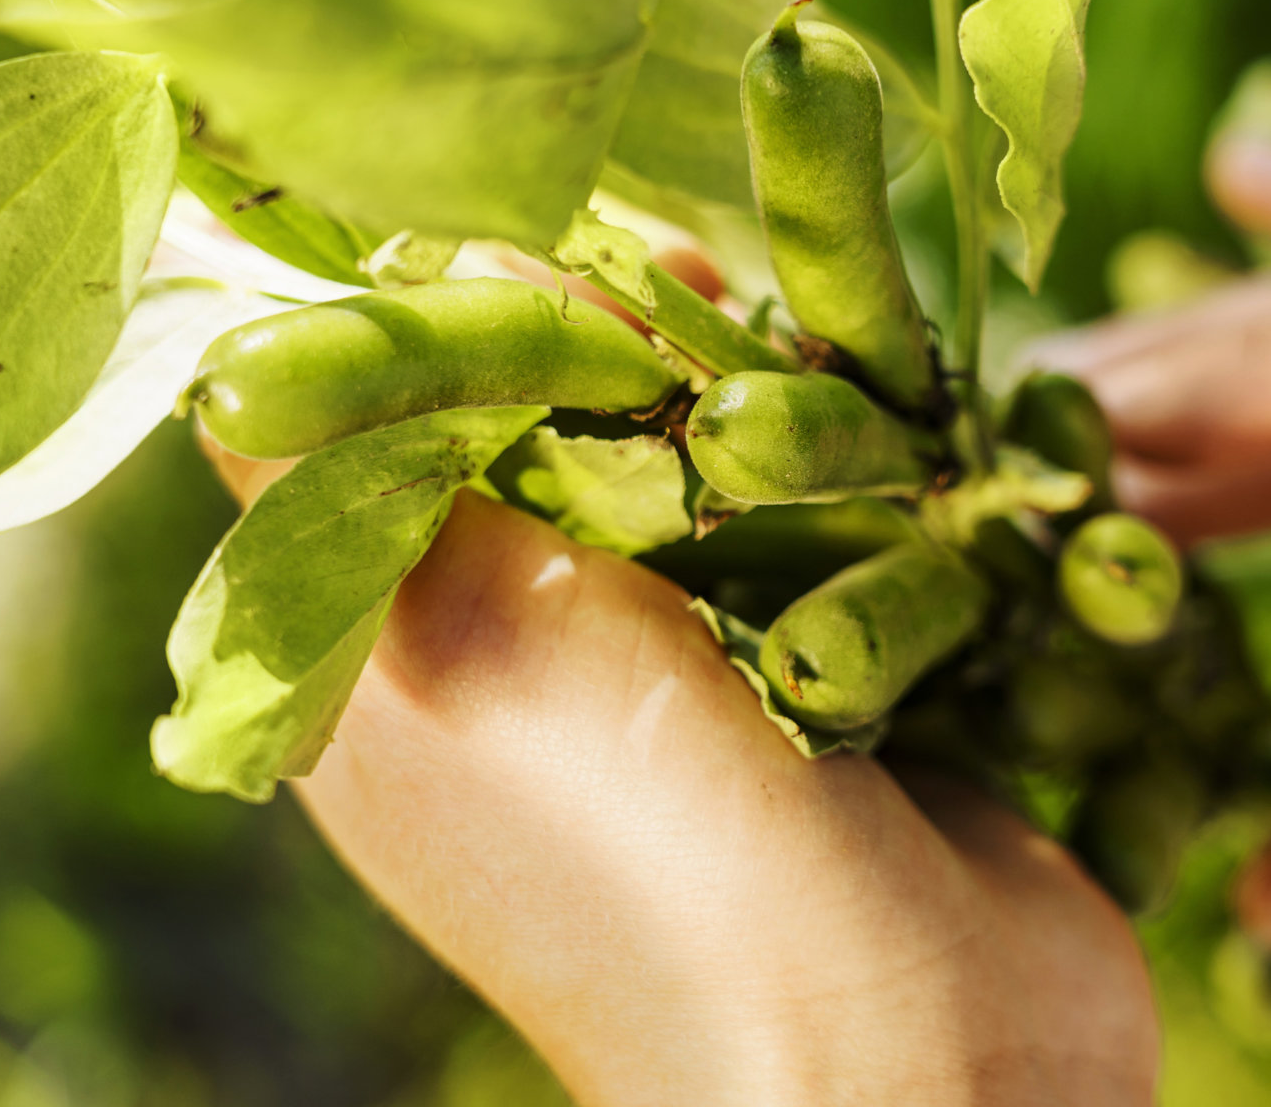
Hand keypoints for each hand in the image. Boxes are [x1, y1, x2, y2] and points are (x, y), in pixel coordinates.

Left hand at [204, 252, 1158, 1105]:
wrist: (913, 1068)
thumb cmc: (658, 858)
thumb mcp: (467, 637)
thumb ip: (385, 452)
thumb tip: (357, 285)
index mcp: (413, 681)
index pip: (388, 453)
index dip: (447, 333)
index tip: (530, 245)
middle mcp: (551, 689)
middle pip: (568, 454)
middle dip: (628, 349)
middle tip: (689, 266)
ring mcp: (714, 705)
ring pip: (723, 492)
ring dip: (768, 402)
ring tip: (800, 312)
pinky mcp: (851, 713)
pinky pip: (849, 556)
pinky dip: (876, 484)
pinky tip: (913, 407)